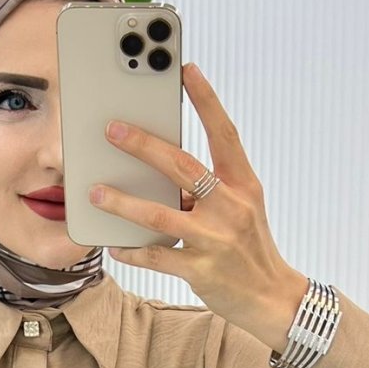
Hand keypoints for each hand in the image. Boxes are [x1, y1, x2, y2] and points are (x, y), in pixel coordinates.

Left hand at [90, 62, 308, 351]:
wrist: (272, 298)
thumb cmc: (249, 247)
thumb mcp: (243, 209)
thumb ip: (211, 188)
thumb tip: (163, 170)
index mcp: (244, 185)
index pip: (225, 134)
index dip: (206, 100)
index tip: (186, 69)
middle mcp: (231, 207)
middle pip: (182, 167)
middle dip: (144, 145)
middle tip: (113, 129)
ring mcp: (215, 239)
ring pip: (160, 214)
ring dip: (123, 202)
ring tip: (96, 191)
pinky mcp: (200, 269)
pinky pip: (156, 256)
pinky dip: (132, 250)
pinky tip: (115, 245)